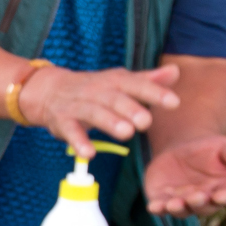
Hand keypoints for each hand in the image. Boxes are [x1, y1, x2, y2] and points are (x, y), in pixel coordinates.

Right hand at [20, 63, 181, 157]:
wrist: (49, 90)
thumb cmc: (94, 89)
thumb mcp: (120, 82)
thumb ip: (148, 80)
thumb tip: (176, 72)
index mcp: (114, 81)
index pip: (135, 84)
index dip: (154, 92)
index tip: (174, 103)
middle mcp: (96, 91)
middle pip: (114, 98)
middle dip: (130, 109)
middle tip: (146, 122)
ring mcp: (78, 106)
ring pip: (94, 112)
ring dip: (108, 122)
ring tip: (126, 133)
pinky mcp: (62, 121)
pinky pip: (70, 131)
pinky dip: (78, 142)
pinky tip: (88, 153)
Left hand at [144, 135, 225, 214]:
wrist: (183, 148)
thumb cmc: (212, 149)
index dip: (225, 197)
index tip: (222, 196)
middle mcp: (206, 200)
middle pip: (203, 206)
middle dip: (198, 203)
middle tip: (194, 198)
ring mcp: (183, 202)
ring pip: (181, 210)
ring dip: (177, 209)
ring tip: (173, 204)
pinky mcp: (163, 199)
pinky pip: (160, 207)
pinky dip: (157, 208)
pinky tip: (152, 207)